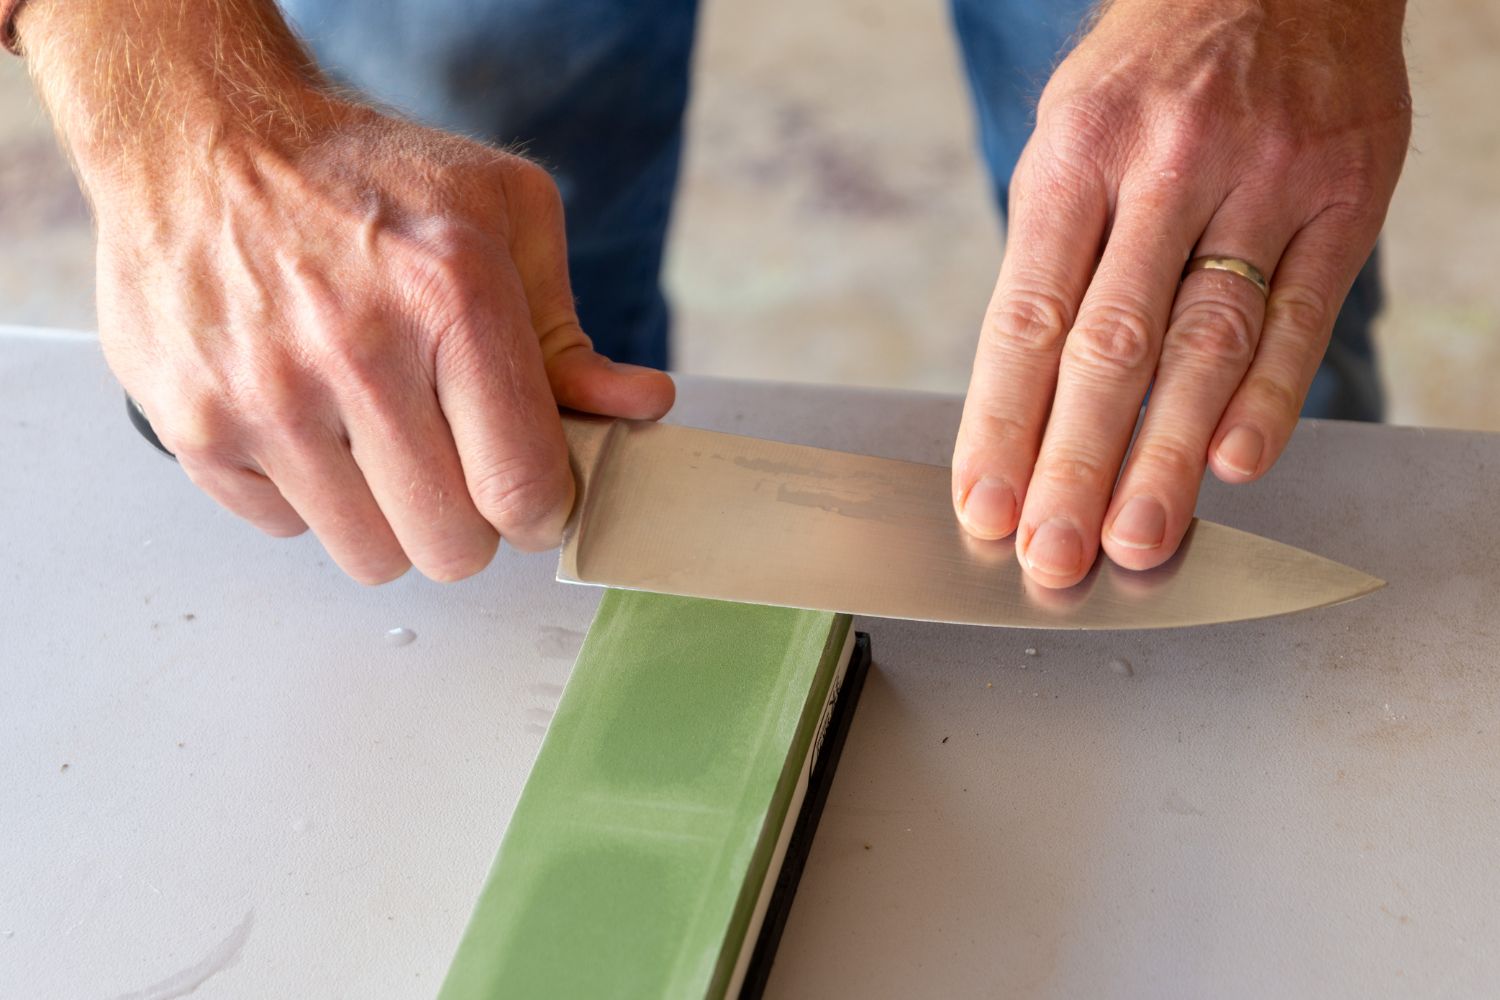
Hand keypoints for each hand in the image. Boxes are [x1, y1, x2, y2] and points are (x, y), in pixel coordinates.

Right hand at [21, 0, 672, 583]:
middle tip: (454, 462)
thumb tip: (640, 407)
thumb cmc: (361, 177)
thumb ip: (570, 336)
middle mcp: (354, 350)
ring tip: (376, 435)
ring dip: (389, 516)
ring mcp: (265, 394)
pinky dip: (309, 495)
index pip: (522, 487)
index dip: (542, 511)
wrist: (197, 136)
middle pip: (451, 546)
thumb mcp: (501, 217)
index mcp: (450, 295)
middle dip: (470, 520)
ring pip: (370, 556)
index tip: (533, 496)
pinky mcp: (193, 425)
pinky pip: (288, 530)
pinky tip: (308, 418)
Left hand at [951, 0, 1410, 586]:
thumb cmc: (1149, 77)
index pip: (1026, 317)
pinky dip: (1270, 396)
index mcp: (1076, 155)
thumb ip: (1055, 260)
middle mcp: (1166, 167)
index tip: (984, 506)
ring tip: (1138, 536)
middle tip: (1054, 553)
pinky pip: (1303, 313)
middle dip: (1076, 463)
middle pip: (1112, 344)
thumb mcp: (1070, 138)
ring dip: (1168, 455)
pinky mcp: (1344, 196)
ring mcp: (1263, 180)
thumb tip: (1028, 404)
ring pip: (1207, 341)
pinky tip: (1237, 464)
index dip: (1001, 423)